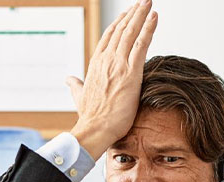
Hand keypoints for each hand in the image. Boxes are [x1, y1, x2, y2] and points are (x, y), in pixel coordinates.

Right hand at [67, 1, 157, 158]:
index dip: (118, 24)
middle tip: (142, 2)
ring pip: (131, 33)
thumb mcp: (79, 96)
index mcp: (95, 64)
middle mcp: (106, 60)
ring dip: (141, 15)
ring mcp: (118, 64)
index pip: (108, 37)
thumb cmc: (90, 117)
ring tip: (148, 3)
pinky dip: (148, 29)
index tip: (127, 15)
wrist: (95, 128)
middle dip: (132, 14)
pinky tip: (154, 17)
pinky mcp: (131, 72)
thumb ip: (75, 85)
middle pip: (121, 30)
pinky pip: (141, 44)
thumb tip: (69, 80)